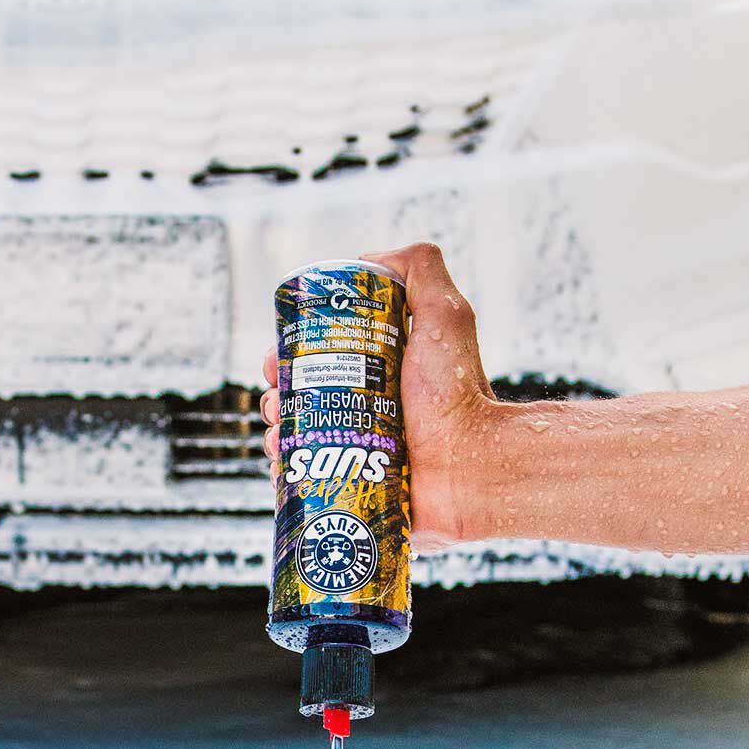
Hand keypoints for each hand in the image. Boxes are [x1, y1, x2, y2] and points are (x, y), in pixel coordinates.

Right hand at [261, 243, 500, 551]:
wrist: (474, 469)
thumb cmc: (461, 394)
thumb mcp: (445, 314)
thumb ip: (420, 269)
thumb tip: (367, 259)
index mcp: (380, 373)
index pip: (320, 358)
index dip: (290, 354)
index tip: (276, 357)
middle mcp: (367, 411)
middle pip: (302, 396)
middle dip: (277, 392)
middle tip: (276, 395)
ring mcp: (358, 452)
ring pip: (297, 436)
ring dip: (275, 428)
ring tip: (278, 428)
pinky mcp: (352, 489)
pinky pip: (305, 479)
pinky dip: (284, 467)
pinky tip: (280, 458)